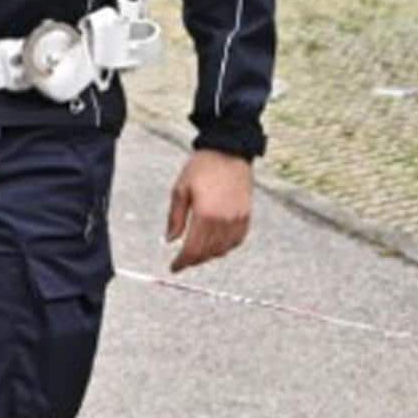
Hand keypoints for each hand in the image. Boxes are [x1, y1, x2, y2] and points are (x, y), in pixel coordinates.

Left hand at [164, 149, 252, 272]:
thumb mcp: (181, 189)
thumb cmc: (203, 167)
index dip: (182, 262)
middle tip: (183, 260)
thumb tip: (170, 240)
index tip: (174, 267)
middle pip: (207, 253)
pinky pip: (237, 241)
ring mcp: (237, 219)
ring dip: (209, 255)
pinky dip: (225, 247)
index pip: (192, 249)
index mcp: (205, 214)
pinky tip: (216, 244)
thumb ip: (175, 218)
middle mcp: (224, 220)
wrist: (229, 150)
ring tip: (198, 251)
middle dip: (193, 260)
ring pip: (223, 250)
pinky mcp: (247, 216)